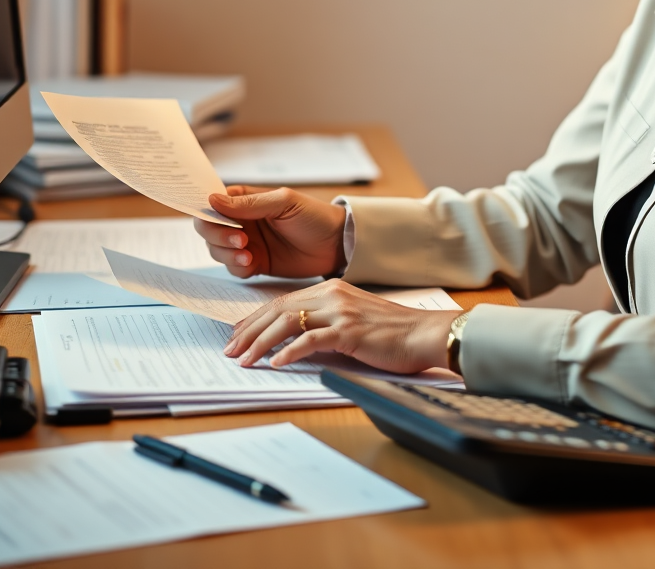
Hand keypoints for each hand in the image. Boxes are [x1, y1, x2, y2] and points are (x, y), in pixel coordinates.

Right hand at [194, 186, 346, 278]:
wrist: (336, 244)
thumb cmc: (314, 216)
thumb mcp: (284, 203)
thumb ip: (250, 203)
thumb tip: (213, 200)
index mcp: (246, 200)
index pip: (213, 202)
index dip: (205, 210)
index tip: (208, 218)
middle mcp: (242, 221)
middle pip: (209, 228)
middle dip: (217, 235)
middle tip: (240, 239)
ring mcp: (247, 243)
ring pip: (217, 250)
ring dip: (226, 252)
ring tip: (247, 254)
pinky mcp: (255, 263)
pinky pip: (233, 268)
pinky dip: (236, 267)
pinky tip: (251, 263)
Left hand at [224, 278, 456, 373]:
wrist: (424, 333)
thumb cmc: (392, 332)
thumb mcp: (353, 319)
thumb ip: (326, 322)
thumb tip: (294, 341)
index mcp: (332, 289)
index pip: (283, 301)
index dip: (256, 319)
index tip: (237, 334)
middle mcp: (333, 295)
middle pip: (279, 310)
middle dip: (249, 331)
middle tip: (230, 350)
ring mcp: (341, 312)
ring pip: (288, 323)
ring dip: (260, 343)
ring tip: (244, 359)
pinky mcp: (350, 331)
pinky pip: (311, 340)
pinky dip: (289, 352)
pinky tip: (276, 364)